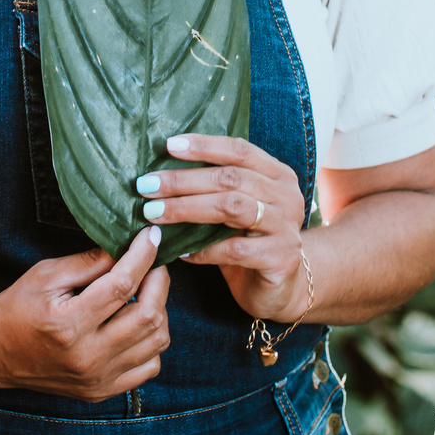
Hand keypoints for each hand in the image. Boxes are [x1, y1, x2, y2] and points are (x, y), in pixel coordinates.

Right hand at [0, 226, 169, 399]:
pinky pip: (149, 367)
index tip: (152, 236)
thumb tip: (126, 248)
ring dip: (159, 310)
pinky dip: (152, 341)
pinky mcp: (102, 390)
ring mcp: (97, 379)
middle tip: (153, 262)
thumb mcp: (46, 274)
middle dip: (159, 281)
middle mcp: (87, 357)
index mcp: (69, 324)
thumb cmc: (17, 308)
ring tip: (145, 291)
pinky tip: (136, 323)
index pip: (122, 285)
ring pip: (156, 342)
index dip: (143, 256)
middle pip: (148, 316)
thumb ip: (88, 262)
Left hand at [135, 134, 310, 321]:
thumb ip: (215, 189)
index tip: (168, 145)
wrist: (282, 289)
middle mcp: (287, 196)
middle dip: (183, 180)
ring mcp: (287, 227)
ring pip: (232, 207)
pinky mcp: (282, 258)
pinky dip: (203, 250)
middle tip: (147, 185)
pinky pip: (235, 250)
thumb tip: (162, 173)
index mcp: (278, 175)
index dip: (204, 146)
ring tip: (155, 212)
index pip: (239, 150)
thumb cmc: (250, 242)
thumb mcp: (237, 209)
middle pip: (230, 178)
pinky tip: (180, 252)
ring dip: (187, 208)